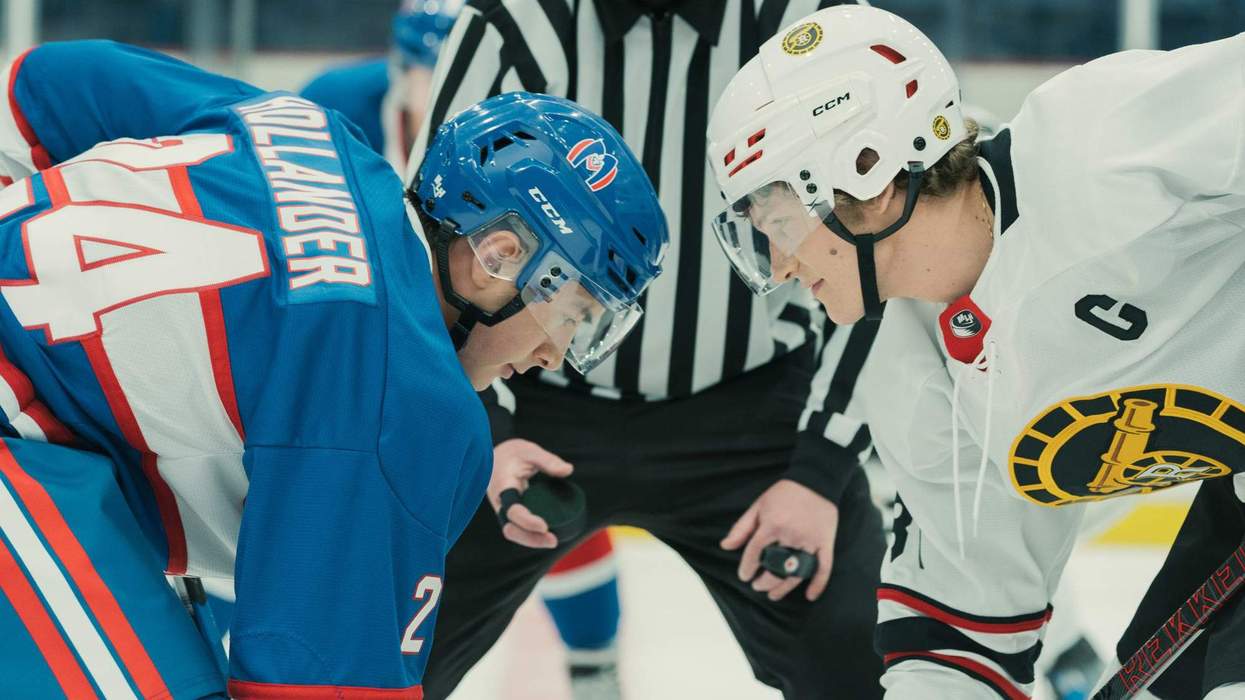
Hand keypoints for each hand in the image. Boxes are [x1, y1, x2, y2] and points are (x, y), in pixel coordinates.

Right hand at [487, 439, 572, 548]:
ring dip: (531, 541)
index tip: (544, 526)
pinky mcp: (510, 513)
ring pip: (513, 532)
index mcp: (502, 486)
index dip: (527, 521)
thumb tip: (568, 470)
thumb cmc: (513, 453)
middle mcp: (499, 502)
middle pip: (510, 528)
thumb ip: (548, 460)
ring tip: (553, 541)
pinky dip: (530, 536)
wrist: (495, 457)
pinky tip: (547, 537)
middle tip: (553, 540)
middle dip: (530, 538)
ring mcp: (503, 509)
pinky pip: (518, 529)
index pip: (512, 509)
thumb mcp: (530, 451)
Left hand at [720, 479, 838, 601]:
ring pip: (797, 572)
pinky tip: (810, 596)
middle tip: (757, 586)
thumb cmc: (784, 494)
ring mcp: (810, 541)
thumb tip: (725, 546)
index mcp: (773, 524)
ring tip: (773, 595)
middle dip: (764, 581)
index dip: (747, 567)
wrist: (816, 481)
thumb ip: (742, 528)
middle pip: (776, 568)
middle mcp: (791, 534)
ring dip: (784, 588)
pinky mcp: (825, 543)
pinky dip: (818, 584)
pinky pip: (824, 568)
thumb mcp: (758, 506)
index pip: (756, 552)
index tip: (744, 576)